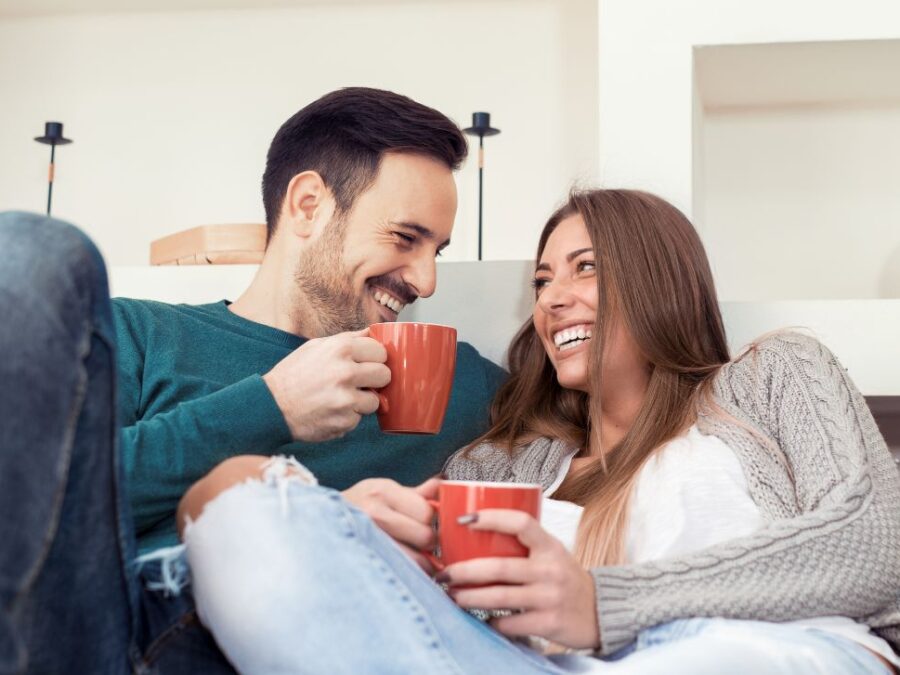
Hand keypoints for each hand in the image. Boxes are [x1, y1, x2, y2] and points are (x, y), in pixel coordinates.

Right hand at [263, 329, 390, 441]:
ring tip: (340, 399)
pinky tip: (330, 412)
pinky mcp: (344, 421)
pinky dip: (348, 417)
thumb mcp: (315, 347)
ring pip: (375, 400)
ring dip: (362, 402)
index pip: (381, 352)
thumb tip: (372, 332)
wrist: (270, 407)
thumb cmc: (293, 374)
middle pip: (385, 375)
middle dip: (375, 380)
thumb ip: (347, 339)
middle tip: (360, 383)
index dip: (375, 359)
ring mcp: (346, 399)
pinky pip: (358, 419)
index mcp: (341, 349)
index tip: (367, 364)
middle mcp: (345, 372)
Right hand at [343, 477, 439, 572]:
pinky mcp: (362, 562)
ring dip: (421, 565)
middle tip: (422, 546)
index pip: (428, 512)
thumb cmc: (356, 507)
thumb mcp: (382, 491)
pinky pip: (400, 574)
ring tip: (414, 560)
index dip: (433, 522)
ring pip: (416, 561)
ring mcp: (367, 538)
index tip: (428, 526)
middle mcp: (374, 512)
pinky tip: (403, 571)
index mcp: (383, 490)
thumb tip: (444, 484)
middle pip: (426, 536)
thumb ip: (416, 493)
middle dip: (429, 544)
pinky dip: (408, 576)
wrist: (314, 525)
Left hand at [441, 509, 599, 649]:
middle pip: (500, 567)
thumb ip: (525, 544)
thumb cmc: (565, 577)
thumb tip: (476, 533)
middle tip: (444, 572)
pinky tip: (483, 619)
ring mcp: (550, 597)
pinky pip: (511, 623)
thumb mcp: (552, 553)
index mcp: (550, 546)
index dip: (491, 518)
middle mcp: (550, 569)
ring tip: (453, 596)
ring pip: (500, 596)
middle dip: (465, 570)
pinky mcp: (549, 623)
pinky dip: (493, 622)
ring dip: (470, 597)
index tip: (464, 520)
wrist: (601, 612)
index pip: (520, 522)